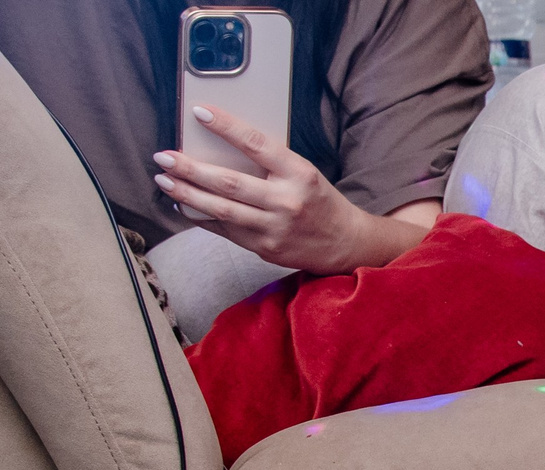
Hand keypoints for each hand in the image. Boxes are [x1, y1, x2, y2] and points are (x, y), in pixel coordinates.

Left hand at [153, 105, 429, 275]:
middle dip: (191, 169)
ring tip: (164, 180)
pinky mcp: (266, 249)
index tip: (199, 112)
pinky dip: (201, 217)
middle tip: (163, 156)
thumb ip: (270, 164)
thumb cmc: (320, 202)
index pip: (256, 144)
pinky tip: (183, 205)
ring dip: (187, 193)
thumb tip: (220, 149)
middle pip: (229, 183)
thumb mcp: (304, 174)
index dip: (226, 127)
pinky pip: (225, 231)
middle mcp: (287, 202)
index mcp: (299, 175)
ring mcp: (275, 229)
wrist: (346, 245)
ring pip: (222, 210)